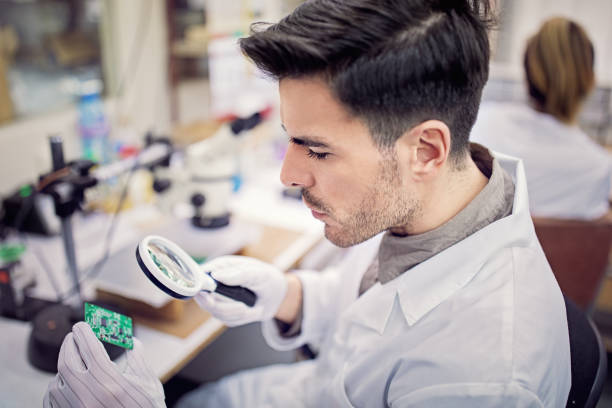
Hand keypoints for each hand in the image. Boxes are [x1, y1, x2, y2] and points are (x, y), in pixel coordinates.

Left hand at [43, 322, 164, 407]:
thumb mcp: (148, 383)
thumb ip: (138, 358)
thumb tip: (131, 341)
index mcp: (111, 382)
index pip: (90, 348)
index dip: (84, 333)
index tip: (81, 325)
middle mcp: (90, 396)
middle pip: (67, 362)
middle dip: (68, 345)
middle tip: (72, 336)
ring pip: (57, 382)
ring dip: (63, 367)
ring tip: (72, 360)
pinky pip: (51, 401)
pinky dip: (56, 387)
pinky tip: (64, 382)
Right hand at [195, 255, 287, 325]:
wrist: (277, 295)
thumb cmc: (266, 278)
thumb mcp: (257, 273)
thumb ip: (238, 274)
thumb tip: (217, 276)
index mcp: (220, 267)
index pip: (199, 277)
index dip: (198, 287)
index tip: (206, 295)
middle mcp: (215, 283)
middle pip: (204, 300)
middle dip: (224, 307)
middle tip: (243, 308)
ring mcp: (219, 299)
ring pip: (217, 313)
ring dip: (238, 313)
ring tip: (255, 308)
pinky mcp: (225, 312)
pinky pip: (227, 320)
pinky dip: (243, 318)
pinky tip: (254, 311)